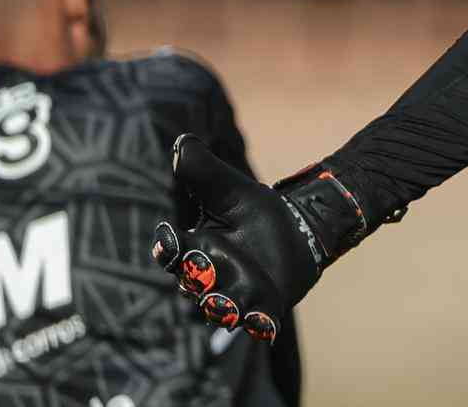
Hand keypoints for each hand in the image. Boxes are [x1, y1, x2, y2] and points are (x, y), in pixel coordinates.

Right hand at [150, 134, 372, 342]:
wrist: (298, 230)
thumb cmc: (255, 211)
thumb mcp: (232, 189)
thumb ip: (205, 171)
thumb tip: (182, 143)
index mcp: (193, 248)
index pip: (172, 253)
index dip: (168, 248)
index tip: (169, 237)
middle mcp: (207, 278)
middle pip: (193, 284)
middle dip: (197, 278)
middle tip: (202, 269)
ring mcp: (234, 297)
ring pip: (219, 308)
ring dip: (222, 307)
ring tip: (228, 303)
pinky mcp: (262, 311)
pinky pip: (256, 324)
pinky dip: (257, 326)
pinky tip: (264, 324)